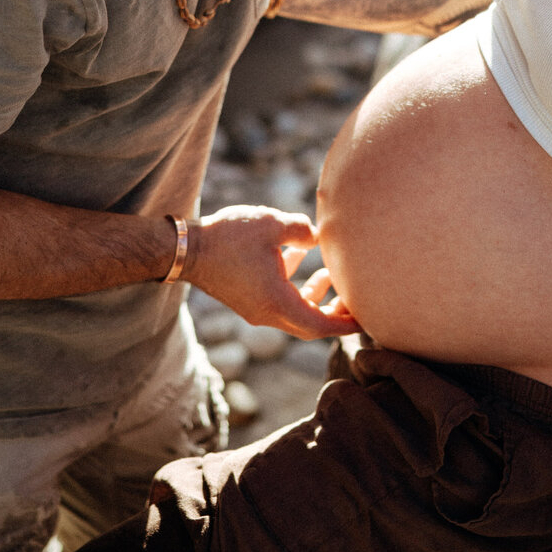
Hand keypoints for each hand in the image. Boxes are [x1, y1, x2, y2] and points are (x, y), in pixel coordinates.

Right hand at [186, 206, 359, 338]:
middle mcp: (267, 313)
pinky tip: (299, 255)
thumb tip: (317, 235)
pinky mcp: (245, 298)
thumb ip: (302, 230)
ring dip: (313, 297)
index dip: (345, 324)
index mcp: (277, 303)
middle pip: (309, 324)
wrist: (185, 248)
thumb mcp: (272, 225)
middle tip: (353, 301)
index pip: (320, 326)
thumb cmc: (228, 236)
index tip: (365, 318)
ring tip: (329, 275)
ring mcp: (254, 308)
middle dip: (333, 314)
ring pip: (294, 311)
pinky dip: (293, 285)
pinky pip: (278, 299)